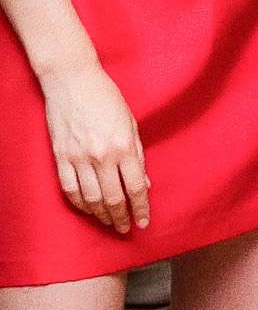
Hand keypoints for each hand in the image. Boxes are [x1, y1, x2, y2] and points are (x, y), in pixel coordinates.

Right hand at [41, 59, 147, 232]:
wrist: (73, 81)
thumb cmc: (107, 98)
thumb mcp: (131, 124)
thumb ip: (138, 155)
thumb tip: (145, 183)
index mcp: (124, 147)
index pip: (136, 187)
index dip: (141, 208)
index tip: (144, 222)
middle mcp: (101, 156)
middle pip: (113, 198)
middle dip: (122, 218)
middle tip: (126, 229)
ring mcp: (78, 158)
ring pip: (91, 199)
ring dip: (101, 215)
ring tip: (109, 223)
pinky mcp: (60, 156)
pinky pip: (69, 189)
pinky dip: (79, 203)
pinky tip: (88, 209)